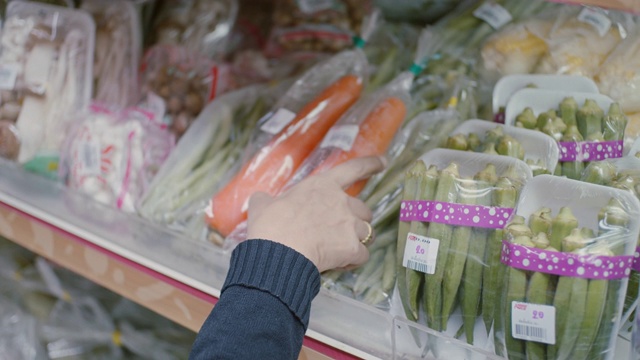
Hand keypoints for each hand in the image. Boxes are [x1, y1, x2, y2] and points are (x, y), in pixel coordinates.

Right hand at [246, 156, 384, 271]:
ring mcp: (350, 225)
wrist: (279, 253)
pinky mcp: (353, 248)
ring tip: (336, 250)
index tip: (383, 162)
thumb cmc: (270, 226)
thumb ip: (266, 199)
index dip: (370, 164)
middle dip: (355, 219)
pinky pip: (362, 255)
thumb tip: (261, 200)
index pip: (353, 168)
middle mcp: (342, 202)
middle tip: (338, 230)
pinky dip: (353, 260)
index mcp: (322, 185)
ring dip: (355, 240)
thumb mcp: (262, 204)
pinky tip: (339, 264)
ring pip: (366, 232)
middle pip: (363, 209)